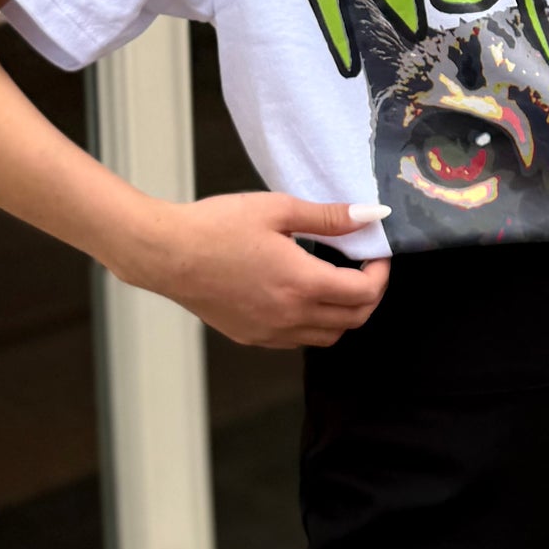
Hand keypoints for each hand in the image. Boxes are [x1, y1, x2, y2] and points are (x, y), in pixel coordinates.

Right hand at [117, 192, 391, 346]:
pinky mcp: (251, 337)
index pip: (364, 294)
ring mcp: (269, 333)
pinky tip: (301, 294)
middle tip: (364, 267)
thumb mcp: (278, 209)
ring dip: (343, 313)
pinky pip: (298, 340)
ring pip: (328, 337)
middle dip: (369, 295)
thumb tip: (370, 215)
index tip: (376, 254)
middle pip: (353, 320)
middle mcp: (290, 316)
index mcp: (302, 283)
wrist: (167, 254)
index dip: (380, 274)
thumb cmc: (217, 226)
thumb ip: (329, 217)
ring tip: (335, 280)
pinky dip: (313, 323)